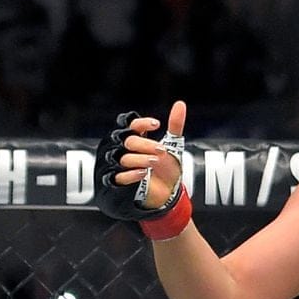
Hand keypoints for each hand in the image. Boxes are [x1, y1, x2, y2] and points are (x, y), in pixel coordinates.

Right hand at [95, 101, 186, 219]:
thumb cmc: (165, 168)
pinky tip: (144, 173)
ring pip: (123, 158)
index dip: (141, 123)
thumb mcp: (172, 146)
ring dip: (140, 159)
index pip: (131, 124)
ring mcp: (120, 166)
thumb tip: (180, 104)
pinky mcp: (118, 182)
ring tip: (155, 162)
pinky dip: (131, 174)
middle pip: (127, 140)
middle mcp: (125, 150)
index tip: (157, 124)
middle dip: (145, 144)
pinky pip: (119, 176)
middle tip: (162, 150)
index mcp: (136, 138)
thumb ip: (175, 125)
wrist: (166, 194)